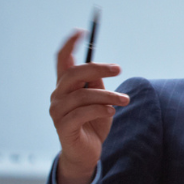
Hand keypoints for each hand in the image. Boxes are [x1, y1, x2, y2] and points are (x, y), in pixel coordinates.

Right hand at [50, 29, 129, 183]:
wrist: (87, 153)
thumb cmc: (94, 123)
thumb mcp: (100, 101)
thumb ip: (98, 84)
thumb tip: (103, 68)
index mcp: (66, 86)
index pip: (62, 60)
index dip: (70, 44)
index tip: (82, 30)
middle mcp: (58, 95)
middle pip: (73, 74)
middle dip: (97, 68)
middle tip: (118, 69)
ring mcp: (57, 111)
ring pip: (82, 95)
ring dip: (107, 96)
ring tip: (125, 100)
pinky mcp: (63, 126)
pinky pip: (82, 113)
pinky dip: (100, 110)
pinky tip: (112, 111)